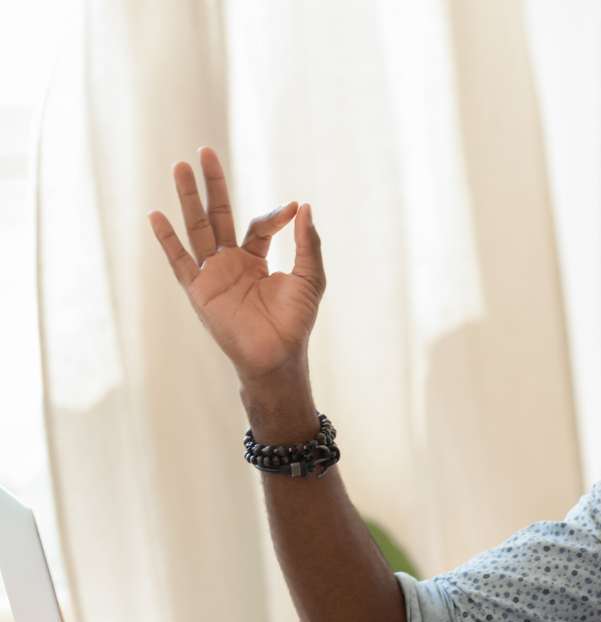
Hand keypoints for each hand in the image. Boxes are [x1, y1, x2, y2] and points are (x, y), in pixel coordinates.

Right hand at [148, 147, 324, 387]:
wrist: (278, 356)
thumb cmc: (295, 322)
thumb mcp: (310, 277)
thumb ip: (308, 243)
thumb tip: (303, 207)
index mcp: (255, 259)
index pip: (256, 225)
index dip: (274, 215)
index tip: (292, 210)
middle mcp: (230, 263)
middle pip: (217, 215)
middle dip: (211, 185)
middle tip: (205, 151)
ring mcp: (212, 275)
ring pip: (197, 229)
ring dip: (187, 198)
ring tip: (180, 166)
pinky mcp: (199, 290)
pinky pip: (179, 261)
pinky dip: (167, 239)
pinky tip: (156, 215)